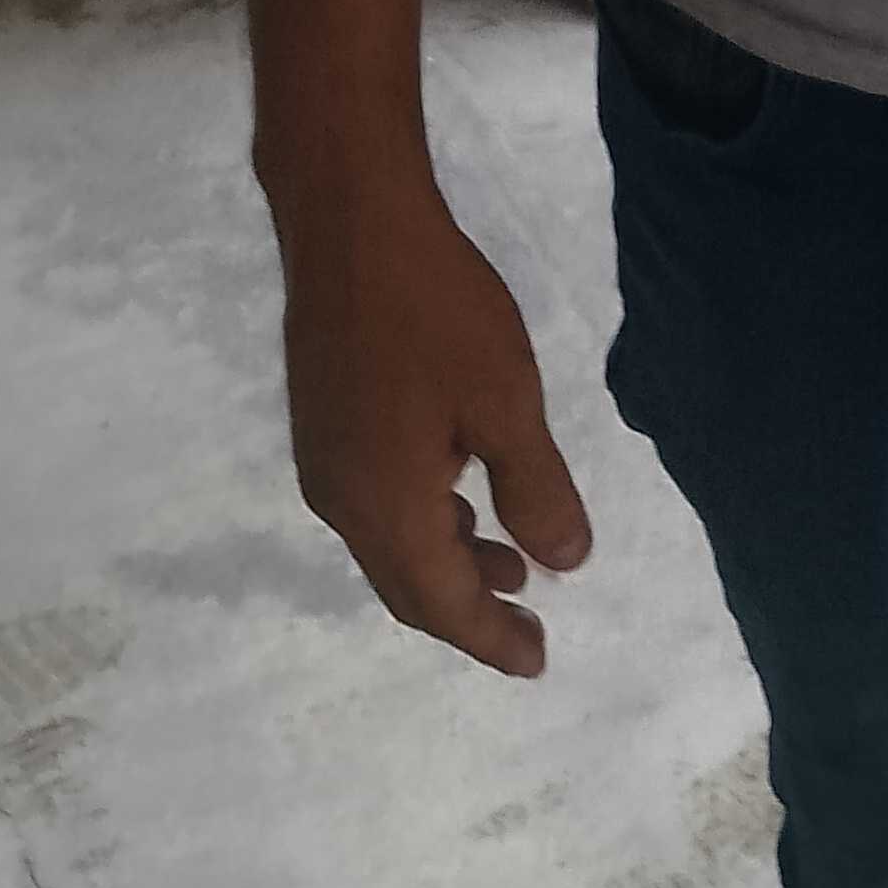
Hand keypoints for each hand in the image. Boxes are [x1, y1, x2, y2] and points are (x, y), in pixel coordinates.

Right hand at [277, 175, 593, 677]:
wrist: (349, 224)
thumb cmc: (436, 310)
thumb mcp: (506, 399)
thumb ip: (535, 487)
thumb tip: (564, 564)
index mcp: (386, 506)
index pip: (442, 602)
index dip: (490, 638)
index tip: (537, 662)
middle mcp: (342, 501)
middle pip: (407, 586)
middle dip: (469, 614)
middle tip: (529, 633)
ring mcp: (324, 462)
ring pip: (389, 545)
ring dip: (448, 564)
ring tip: (512, 566)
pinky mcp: (324, 424)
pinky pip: (374, 506)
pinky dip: (422, 524)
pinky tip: (459, 495)